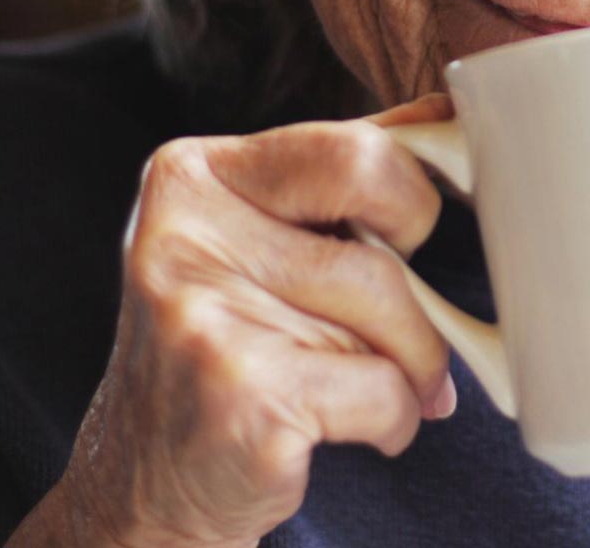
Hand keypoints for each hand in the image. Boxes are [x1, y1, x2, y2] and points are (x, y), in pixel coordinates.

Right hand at [48, 94, 456, 547]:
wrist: (146, 480)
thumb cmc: (224, 342)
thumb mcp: (254, 233)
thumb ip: (336, 170)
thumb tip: (443, 110)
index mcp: (191, 175)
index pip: (350, 149)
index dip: (409, 196)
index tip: (410, 235)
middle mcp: (185, 235)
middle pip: (379, 235)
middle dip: (417, 289)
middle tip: (403, 321)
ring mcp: (206, 316)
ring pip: (388, 316)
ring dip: (410, 366)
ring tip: (373, 383)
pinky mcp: (242, 397)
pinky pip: (382, 391)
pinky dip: (393, 419)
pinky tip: (348, 427)